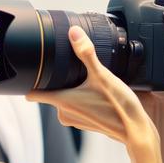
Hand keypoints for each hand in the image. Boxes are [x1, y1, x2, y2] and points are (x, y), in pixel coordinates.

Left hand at [27, 26, 159, 151]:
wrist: (134, 129)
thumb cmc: (118, 106)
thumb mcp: (102, 75)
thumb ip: (86, 53)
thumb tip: (73, 33)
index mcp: (62, 101)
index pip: (32, 94)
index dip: (29, 82)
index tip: (31, 72)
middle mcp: (64, 114)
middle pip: (50, 93)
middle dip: (58, 82)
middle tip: (71, 70)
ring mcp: (74, 120)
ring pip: (65, 100)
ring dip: (72, 91)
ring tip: (87, 82)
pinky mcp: (84, 124)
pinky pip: (76, 108)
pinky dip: (82, 100)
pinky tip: (96, 94)